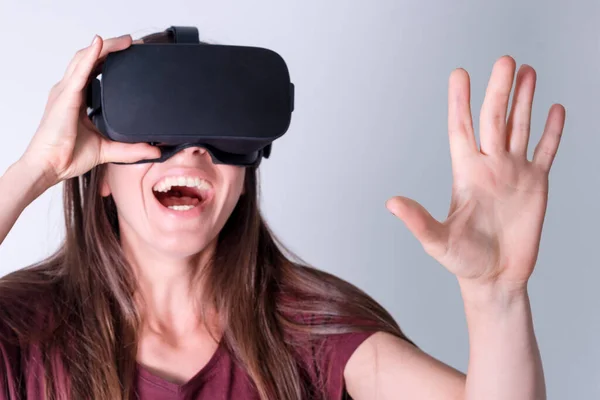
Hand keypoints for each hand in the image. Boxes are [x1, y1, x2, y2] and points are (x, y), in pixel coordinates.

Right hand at [20, 34, 159, 186]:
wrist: (50, 167)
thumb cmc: (68, 156)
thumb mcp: (108, 150)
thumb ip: (131, 150)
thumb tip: (155, 152)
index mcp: (78, 98)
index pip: (94, 70)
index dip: (111, 58)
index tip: (132, 53)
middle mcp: (71, 91)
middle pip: (91, 59)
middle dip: (112, 47)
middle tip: (135, 43)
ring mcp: (66, 92)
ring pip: (85, 58)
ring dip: (106, 46)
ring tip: (125, 40)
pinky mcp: (65, 98)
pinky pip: (79, 72)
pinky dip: (90, 56)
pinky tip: (100, 44)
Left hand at [387, 56, 565, 290]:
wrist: (495, 278)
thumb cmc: (463, 261)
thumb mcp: (437, 241)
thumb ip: (417, 221)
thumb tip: (391, 203)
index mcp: (465, 173)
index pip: (461, 129)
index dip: (460, 102)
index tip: (459, 74)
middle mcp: (489, 166)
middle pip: (494, 119)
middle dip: (499, 90)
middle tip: (505, 60)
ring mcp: (513, 173)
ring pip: (520, 127)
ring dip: (524, 101)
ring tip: (528, 72)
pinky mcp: (536, 186)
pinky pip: (546, 152)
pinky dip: (552, 132)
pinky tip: (554, 110)